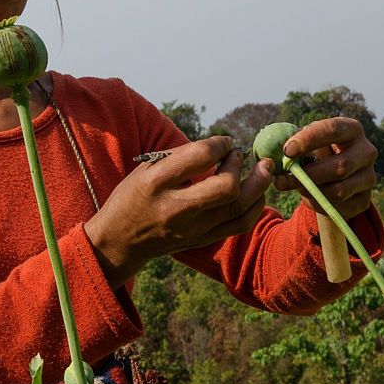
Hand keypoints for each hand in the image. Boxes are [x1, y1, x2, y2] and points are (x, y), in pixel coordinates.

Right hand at [84, 136, 274, 287]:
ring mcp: (192, 229)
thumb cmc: (134, 195)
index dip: (220, 144)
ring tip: (263, 169)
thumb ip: (182, 156)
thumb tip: (222, 147)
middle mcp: (176, 207)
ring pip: (240, 208)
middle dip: (240, 166)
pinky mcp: (202, 241)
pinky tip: (255, 191)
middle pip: (227, 188)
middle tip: (239, 156)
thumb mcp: (147, 168)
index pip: (200, 156)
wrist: (120, 240)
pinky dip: (255, 205)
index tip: (224, 142)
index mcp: (157, 181)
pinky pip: (240, 224)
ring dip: (258, 184)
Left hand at [273, 117, 376, 220]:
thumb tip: (285, 156)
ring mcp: (369, 177)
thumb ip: (298, 146)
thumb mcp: (308, 142)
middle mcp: (366, 152)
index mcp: (352, 130)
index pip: (333, 129)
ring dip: (311, 191)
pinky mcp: (364, 200)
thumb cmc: (316, 152)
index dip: (309, 139)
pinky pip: (339, 208)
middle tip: (282, 180)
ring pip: (339, 191)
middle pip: (340, 166)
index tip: (287, 151)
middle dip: (308, 175)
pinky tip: (308, 197)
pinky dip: (318, 204)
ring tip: (295, 187)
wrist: (332, 176)